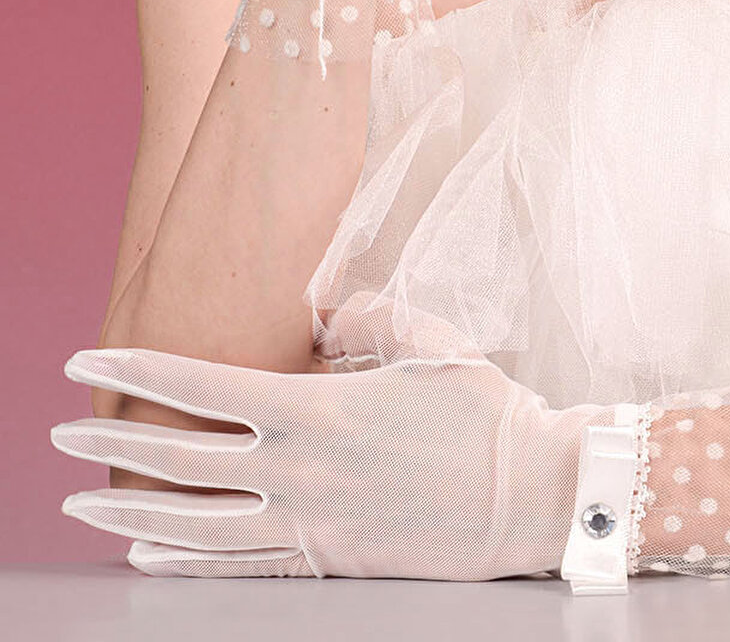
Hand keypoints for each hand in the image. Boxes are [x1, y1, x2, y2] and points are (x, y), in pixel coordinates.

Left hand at [52, 346, 609, 581]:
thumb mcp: (426, 337)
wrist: (531, 493)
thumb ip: (364, 314)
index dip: (133, 373)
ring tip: (79, 508)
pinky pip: (237, 565)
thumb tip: (321, 306)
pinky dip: (183, 562)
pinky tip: (146, 557)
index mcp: (314, 407)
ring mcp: (309, 523)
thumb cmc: (483, 408)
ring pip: (194, 526)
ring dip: (128, 516)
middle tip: (54, 438)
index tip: (82, 362)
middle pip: (178, 461)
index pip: (197, 387)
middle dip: (108, 448)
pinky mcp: (328, 561)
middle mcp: (298, 470)